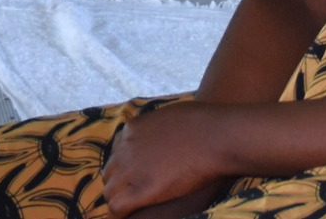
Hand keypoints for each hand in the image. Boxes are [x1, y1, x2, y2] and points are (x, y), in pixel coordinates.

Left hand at [101, 103, 229, 217]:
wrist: (215, 135)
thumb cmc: (205, 124)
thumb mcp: (173, 116)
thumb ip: (159, 127)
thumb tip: (165, 134)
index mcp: (132, 129)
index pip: (117, 155)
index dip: (127, 170)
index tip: (139, 179)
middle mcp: (125, 147)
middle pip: (110, 173)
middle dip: (121, 186)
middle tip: (137, 196)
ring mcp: (130, 168)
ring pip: (110, 192)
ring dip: (121, 201)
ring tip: (136, 209)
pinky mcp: (140, 189)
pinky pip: (117, 207)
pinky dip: (122, 214)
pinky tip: (133, 216)